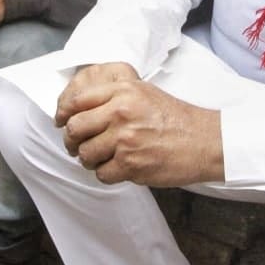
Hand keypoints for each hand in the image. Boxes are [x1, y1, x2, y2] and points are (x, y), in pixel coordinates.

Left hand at [56, 67, 223, 186]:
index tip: (62, 122)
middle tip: (77, 145)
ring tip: (102, 158)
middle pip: (75, 128)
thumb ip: (112, 95)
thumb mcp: (142, 92)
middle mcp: (121, 112)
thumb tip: (77, 107)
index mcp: (122, 91)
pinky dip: (106, 174)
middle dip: (72, 140)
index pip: (77, 100)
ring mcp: (125, 139)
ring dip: (89, 160)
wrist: (203, 141)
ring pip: (85, 154)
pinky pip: (101, 173)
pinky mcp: (131, 164)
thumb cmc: (174, 117)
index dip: (64, 114)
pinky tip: (119, 168)